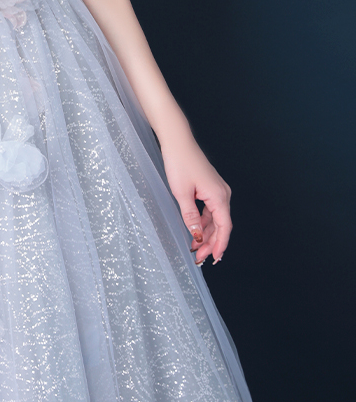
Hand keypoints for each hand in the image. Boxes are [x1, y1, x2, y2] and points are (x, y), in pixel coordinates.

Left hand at [160, 135, 231, 265]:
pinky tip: (196, 231)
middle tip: (200, 258)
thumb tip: (198, 236)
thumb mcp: (182, 194)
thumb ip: (191, 217)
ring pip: (215, 219)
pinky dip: (204, 222)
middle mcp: (223, 194)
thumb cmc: (180, 163)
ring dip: (207, 234)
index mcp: (219, 196)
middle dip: (211, 243)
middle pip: (221, 225)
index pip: (224, 228)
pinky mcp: (210, 187)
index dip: (220, 245)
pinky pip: (210, 210)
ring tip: (196, 248)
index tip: (215, 259)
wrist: (177, 142)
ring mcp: (217, 190)